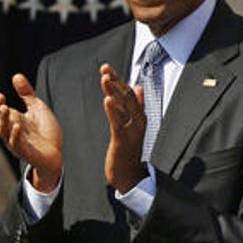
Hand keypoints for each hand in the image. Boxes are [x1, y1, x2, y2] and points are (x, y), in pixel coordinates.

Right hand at [0, 74, 62, 191]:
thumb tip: (16, 75)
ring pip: (3, 130)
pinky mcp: (23, 151)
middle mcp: (9, 130)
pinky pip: (16, 143)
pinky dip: (15, 134)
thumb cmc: (45, 131)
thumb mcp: (37, 107)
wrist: (56, 153)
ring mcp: (15, 141)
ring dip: (2, 119)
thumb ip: (26, 93)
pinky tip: (17, 125)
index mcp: (11, 119)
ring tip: (4, 107)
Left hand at [99, 63, 147, 192]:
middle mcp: (137, 120)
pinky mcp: (123, 140)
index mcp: (138, 115)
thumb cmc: (129, 149)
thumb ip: (135, 105)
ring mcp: (132, 130)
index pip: (127, 93)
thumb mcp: (132, 125)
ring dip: (114, 91)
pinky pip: (118, 123)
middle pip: (126, 96)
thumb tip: (138, 87)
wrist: (130, 175)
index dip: (117, 79)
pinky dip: (113, 111)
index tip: (106, 68)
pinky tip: (106, 100)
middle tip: (105, 67)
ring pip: (123, 107)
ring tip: (105, 78)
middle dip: (115, 81)